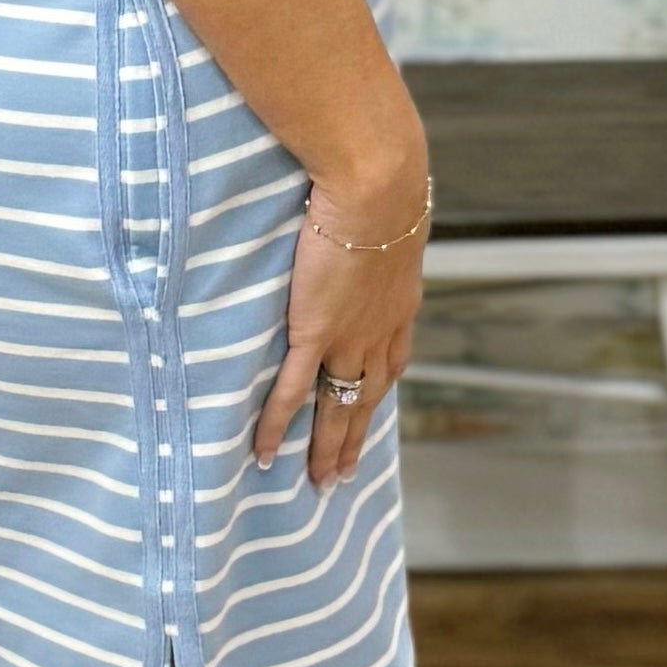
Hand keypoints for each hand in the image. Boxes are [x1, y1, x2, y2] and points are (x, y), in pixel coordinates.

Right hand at [251, 149, 430, 491]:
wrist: (377, 187)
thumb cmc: (381, 186)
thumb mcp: (388, 218)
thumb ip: (375, 233)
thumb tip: (363, 219)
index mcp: (399, 306)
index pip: (391, 362)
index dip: (378, 390)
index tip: (369, 411)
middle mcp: (380, 333)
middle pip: (368, 398)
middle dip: (355, 437)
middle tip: (342, 474)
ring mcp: (349, 339)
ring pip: (338, 407)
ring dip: (328, 446)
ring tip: (318, 481)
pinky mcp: (316, 334)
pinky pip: (294, 391)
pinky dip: (279, 425)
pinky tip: (266, 452)